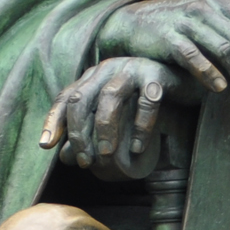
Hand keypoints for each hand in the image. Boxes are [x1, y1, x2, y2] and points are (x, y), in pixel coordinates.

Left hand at [39, 57, 192, 170]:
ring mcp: (131, 68)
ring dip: (105, 129)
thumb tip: (64, 158)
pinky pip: (146, 100)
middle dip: (79, 132)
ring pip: (110, 97)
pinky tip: (137, 148)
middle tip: (84, 161)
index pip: (65, 97)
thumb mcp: (114, 115)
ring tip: (107, 156)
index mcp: (92, 76)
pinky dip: (140, 126)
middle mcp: (107, 69)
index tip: (46, 145)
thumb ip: (91, 132)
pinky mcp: (157, 74)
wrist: (184, 80)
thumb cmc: (143, 100)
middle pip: (81, 97)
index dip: (53, 120)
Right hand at [93, 0, 229, 98]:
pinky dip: (209, 73)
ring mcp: (187, 21)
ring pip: (222, 49)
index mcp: (221, 0)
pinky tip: (220, 89)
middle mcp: (206, 6)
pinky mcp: (169, 38)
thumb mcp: (211, 22)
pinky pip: (193, 57)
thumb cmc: (181, 27)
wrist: (134, 24)